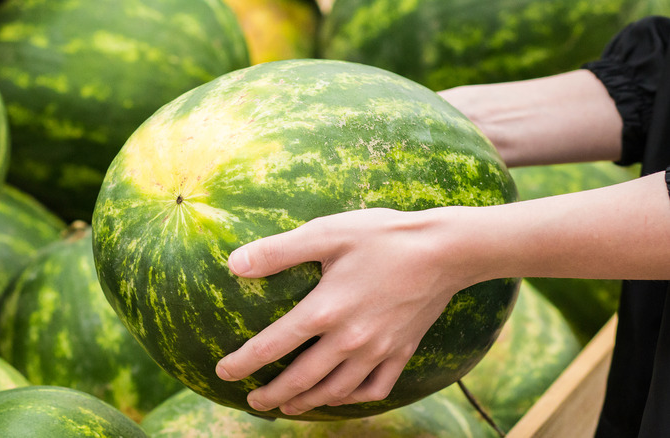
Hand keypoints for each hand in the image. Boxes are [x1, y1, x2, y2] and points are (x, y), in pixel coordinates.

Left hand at [214, 208, 472, 415]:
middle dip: (273, 396)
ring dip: (307, 403)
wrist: (446, 250)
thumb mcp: (326, 233)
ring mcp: (378, 350)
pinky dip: (353, 399)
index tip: (223, 373)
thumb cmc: (383, 236)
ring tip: (290, 407)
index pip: (272, 346)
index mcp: (324, 310)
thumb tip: (234, 264)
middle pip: (301, 380)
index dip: (243, 363)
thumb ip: (278, 251)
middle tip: (253, 403)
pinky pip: (374, 389)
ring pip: (335, 391)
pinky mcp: (402, 351)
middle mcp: (348, 339)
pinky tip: (341, 396)